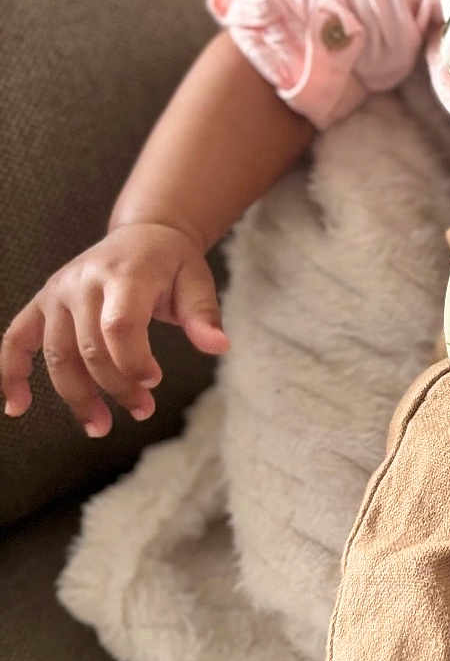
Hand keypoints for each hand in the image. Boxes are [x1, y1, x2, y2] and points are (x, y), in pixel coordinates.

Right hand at [1, 223, 229, 436]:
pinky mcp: (42, 302)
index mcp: (126, 274)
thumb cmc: (173, 263)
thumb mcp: (197, 280)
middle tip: (142, 411)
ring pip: (57, 354)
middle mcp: (83, 282)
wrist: (144, 233)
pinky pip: (16, 340)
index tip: (153, 382)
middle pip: (89, 347)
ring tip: (100, 426)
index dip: (133, 361)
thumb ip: (203, 315)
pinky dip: (11, 373)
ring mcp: (58, 292)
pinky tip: (17, 407)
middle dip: (115, 387)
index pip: (120, 325)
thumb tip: (218, 347)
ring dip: (76, 396)